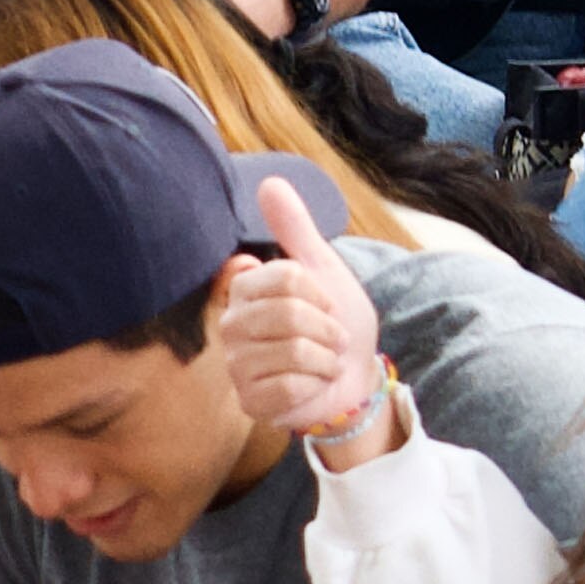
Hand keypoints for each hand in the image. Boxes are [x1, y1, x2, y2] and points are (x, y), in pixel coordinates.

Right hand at [220, 175, 387, 460]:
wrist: (352, 380)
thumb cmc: (334, 323)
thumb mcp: (322, 269)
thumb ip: (294, 229)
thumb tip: (269, 182)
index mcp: (245, 288)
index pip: (287, 276)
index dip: (320, 292)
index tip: (326, 303)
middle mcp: (232, 324)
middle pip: (290, 314)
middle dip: (327, 328)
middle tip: (331, 338)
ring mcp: (237, 365)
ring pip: (294, 351)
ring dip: (325, 359)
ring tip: (323, 362)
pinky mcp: (249, 401)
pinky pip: (291, 386)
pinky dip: (316, 385)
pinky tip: (312, 386)